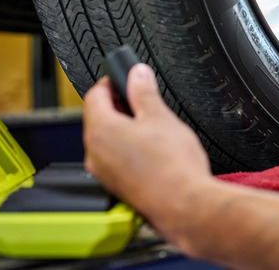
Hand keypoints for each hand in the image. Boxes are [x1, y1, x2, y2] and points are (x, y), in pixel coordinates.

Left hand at [82, 64, 211, 232]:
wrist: (185, 204)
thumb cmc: (172, 166)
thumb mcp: (161, 116)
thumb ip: (144, 91)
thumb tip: (137, 74)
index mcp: (100, 130)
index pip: (95, 95)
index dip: (111, 82)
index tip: (124, 78)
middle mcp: (94, 153)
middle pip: (99, 118)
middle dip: (120, 106)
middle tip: (143, 100)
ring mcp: (104, 173)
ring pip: (108, 140)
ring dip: (125, 129)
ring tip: (153, 126)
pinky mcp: (117, 186)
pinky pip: (116, 160)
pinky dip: (129, 149)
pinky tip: (152, 150)